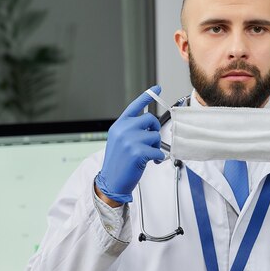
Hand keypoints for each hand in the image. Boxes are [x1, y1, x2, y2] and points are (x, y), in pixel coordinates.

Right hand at [95, 85, 164, 203]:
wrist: (111, 182)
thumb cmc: (118, 163)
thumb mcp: (120, 141)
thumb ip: (132, 131)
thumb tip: (150, 127)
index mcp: (119, 125)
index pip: (134, 106)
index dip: (147, 96)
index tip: (157, 88)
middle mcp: (123, 130)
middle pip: (150, 119)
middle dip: (155, 130)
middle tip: (153, 142)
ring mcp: (130, 140)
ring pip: (155, 136)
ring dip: (156, 146)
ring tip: (149, 155)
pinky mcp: (138, 152)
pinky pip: (158, 151)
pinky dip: (158, 158)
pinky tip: (151, 162)